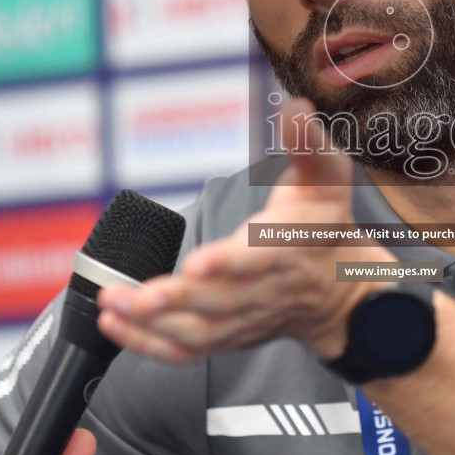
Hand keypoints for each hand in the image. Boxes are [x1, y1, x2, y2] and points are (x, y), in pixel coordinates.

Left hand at [96, 98, 395, 361]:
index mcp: (287, 247)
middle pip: (218, 302)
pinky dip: (149, 343)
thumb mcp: (328, 179)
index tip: (197, 263)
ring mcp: (244, 317)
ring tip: (113, 306)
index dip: (228, 262)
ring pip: (198, 331)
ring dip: (152, 324)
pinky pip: (187, 348)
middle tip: (131, 295)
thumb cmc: (325, 226)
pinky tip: (115, 326)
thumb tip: (295, 106)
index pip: (258, 257)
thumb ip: (308, 144)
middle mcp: (264, 289)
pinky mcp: (227, 335)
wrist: (341, 288)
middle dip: (174, 301)